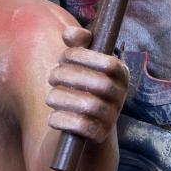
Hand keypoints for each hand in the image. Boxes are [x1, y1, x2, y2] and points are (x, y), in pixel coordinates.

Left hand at [46, 27, 128, 143]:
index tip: (64, 56)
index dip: (84, 57)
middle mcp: (121, 96)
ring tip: (50, 97)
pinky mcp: (101, 136)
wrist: (88, 128)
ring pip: (90, 106)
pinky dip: (64, 121)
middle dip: (69, 77)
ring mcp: (113, 117)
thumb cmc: (82, 86)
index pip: (110, 64)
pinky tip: (52, 118)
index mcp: (121, 74)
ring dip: (63, 99)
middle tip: (51, 76)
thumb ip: (78, 45)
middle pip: (98, 84)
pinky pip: (83, 128)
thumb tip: (69, 34)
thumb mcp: (82, 64)